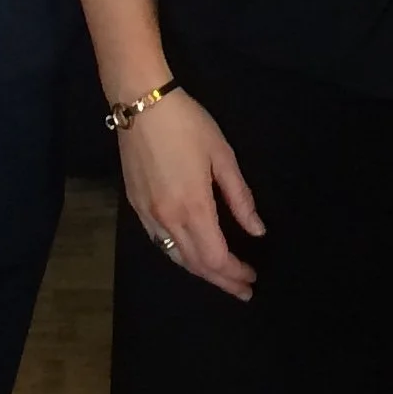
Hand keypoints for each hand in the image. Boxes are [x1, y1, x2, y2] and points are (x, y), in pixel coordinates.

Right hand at [116, 90, 263, 300]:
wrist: (141, 104)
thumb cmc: (187, 124)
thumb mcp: (222, 156)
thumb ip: (240, 197)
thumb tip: (256, 231)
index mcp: (193, 207)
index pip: (216, 258)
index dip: (235, 273)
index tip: (252, 278)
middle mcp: (168, 219)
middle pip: (196, 265)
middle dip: (222, 281)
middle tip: (243, 289)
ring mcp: (148, 214)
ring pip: (175, 258)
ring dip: (200, 272)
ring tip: (221, 277)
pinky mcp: (136, 205)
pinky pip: (160, 243)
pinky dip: (179, 256)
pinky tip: (190, 254)